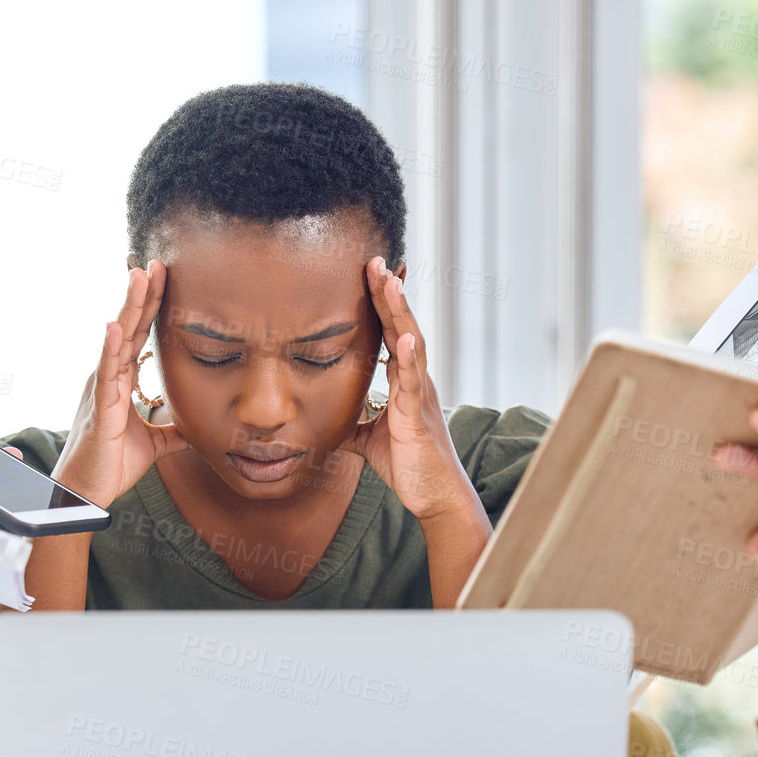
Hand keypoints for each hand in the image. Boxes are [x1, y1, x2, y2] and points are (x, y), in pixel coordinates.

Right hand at [51, 260, 188, 506]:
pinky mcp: (98, 409)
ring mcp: (100, 390)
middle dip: (142, 295)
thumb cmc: (111, 466)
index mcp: (120, 382)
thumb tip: (198, 428)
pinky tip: (114, 327)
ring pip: (116, 341)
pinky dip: (109, 350)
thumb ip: (173, 431)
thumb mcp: (154, 445)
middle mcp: (108, 378)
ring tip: (138, 277)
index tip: (164, 277)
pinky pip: (105, 375)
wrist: (85, 495)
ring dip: (128, 309)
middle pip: (128, 328)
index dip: (151, 307)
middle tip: (155, 262)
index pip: (139, 336)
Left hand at [343, 257, 480, 522]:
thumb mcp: (367, 439)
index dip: (379, 304)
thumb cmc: (408, 465)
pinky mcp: (418, 419)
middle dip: (388, 294)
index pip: (389, 333)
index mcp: (402, 382)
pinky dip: (411, 360)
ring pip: (411, 346)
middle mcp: (415, 381)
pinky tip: (407, 339)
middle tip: (375, 259)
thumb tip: (322, 417)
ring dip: (401, 313)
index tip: (368, 271)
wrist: (435, 497)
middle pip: (401, 327)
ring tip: (390, 282)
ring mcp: (419, 397)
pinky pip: (414, 386)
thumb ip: (349, 422)